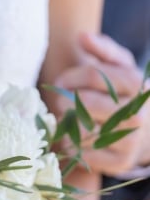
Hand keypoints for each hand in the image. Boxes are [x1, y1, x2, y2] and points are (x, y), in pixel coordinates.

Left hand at [54, 32, 149, 175]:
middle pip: (84, 103)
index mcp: (138, 85)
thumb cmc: (124, 97)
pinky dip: (70, 146)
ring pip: (80, 130)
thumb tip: (82, 36)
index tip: (60, 81)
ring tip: (67, 121)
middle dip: (63, 101)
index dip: (70, 76)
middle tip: (58, 103)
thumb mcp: (121, 69)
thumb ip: (103, 51)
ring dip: (65, 125)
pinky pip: (81, 153)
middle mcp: (136, 113)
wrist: (145, 135)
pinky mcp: (118, 162)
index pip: (95, 75)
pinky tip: (72, 139)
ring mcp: (129, 141)